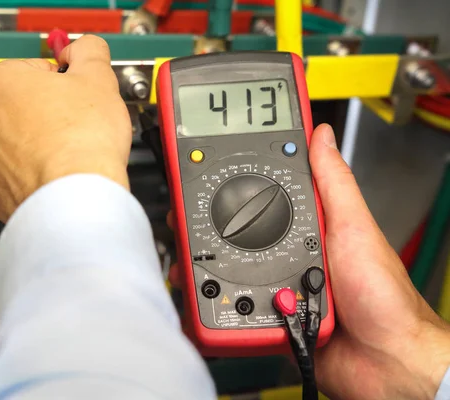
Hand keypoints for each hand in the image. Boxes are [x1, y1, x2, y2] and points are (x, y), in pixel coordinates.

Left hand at [0, 35, 131, 221]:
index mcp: (1, 82)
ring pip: (14, 142)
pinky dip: (34, 174)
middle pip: (20, 106)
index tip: (75, 94)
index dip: (61, 82)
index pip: (33, 69)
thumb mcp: (98, 78)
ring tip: (68, 151)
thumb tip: (84, 50)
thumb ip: (88, 53)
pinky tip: (56, 173)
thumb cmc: (82, 142)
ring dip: (37, 144)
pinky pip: (15, 175)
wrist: (76, 198)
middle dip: (46, 112)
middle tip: (76, 123)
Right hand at [168, 124, 449, 399]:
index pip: (264, 196)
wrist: (383, 361)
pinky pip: (232, 304)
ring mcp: (274, 284)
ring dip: (210, 264)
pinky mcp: (266, 315)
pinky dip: (217, 300)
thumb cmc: (382, 296)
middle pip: (236, 233)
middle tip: (187, 213)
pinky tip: (211, 292)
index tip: (211, 165)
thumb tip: (321, 136)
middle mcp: (286, 253)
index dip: (238, 181)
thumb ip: (333, 182)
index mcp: (306, 227)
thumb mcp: (354, 227)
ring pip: (227, 268)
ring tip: (196, 255)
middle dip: (209, 225)